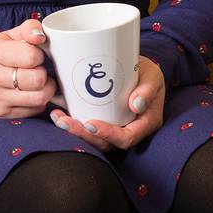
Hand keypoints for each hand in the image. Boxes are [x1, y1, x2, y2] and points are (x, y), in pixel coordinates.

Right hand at [0, 19, 58, 118]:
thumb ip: (29, 28)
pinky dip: (38, 101)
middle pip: (37, 80)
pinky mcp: (2, 112)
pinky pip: (35, 110)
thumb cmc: (1, 52)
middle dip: (43, 73)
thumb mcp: (11, 35)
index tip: (36, 55)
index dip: (39, 55)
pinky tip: (31, 92)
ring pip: (39, 98)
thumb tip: (40, 36)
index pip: (30, 56)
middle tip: (38, 69)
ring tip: (38, 81)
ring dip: (46, 89)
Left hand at [49, 55, 165, 151]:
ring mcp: (115, 127)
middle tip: (66, 123)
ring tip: (59, 119)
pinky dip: (73, 123)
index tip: (91, 124)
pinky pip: (88, 128)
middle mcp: (129, 129)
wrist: (141, 69)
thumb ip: (147, 89)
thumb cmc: (148, 73)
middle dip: (84, 135)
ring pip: (95, 138)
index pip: (127, 137)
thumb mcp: (153, 76)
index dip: (109, 135)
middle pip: (106, 142)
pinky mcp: (103, 120)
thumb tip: (135, 105)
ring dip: (75, 131)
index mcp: (145, 123)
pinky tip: (59, 114)